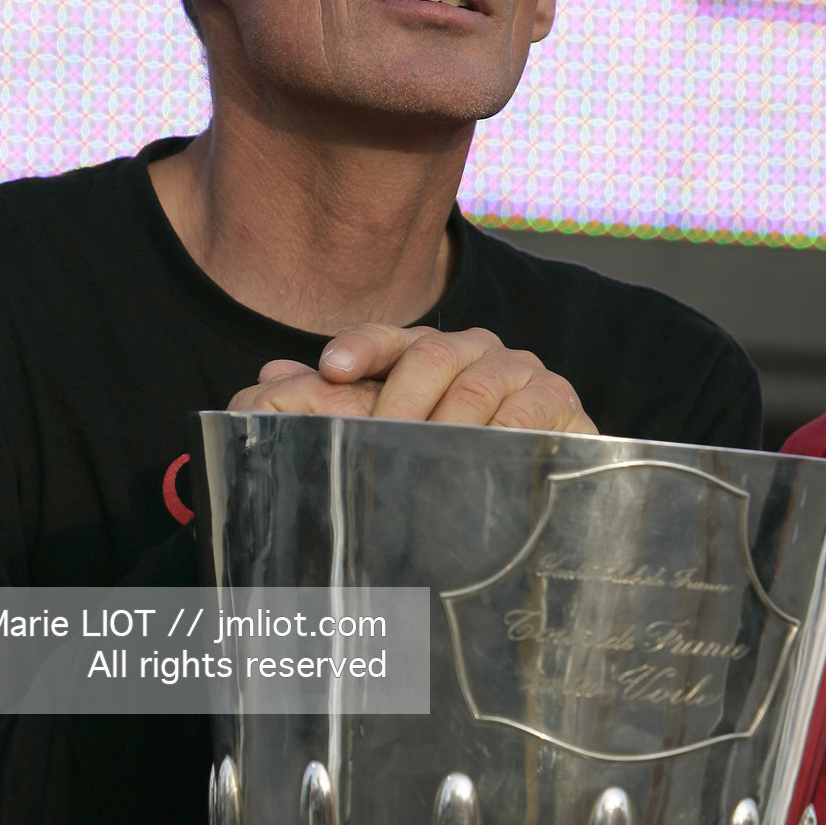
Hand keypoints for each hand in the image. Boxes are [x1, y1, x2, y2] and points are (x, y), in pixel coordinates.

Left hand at [228, 324, 597, 432]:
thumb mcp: (398, 434)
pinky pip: (524, 414)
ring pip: (474, 387)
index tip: (331, 369)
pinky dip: (500, 437)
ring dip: (445, 427)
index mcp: (430, 354)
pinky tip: (481, 461)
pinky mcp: (557, 400)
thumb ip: (338, 405)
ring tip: (423, 460)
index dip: (362, 348)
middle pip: (431, 355)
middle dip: (399, 401)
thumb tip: (268, 379)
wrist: (544, 484)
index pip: (391, 340)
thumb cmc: (460, 461)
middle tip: (376, 441)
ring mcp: (518, 371)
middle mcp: (474, 351)